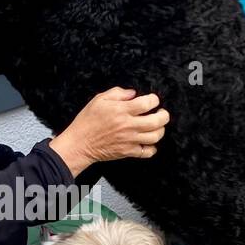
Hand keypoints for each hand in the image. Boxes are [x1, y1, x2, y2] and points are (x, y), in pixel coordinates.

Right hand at [49, 88, 168, 176]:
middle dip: (164, 115)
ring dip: (160, 130)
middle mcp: (128, 126)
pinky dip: (152, 148)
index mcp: (121, 111)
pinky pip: (147, 152)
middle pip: (157, 121)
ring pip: (155, 136)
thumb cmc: (87, 121)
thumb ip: (117, 93)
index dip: (154, 99)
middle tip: (161, 112)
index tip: (153, 99)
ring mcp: (129, 140)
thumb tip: (133, 93)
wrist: (80, 143)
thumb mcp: (99, 100)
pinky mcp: (128, 152)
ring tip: (157, 126)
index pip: (147, 103)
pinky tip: (149, 142)